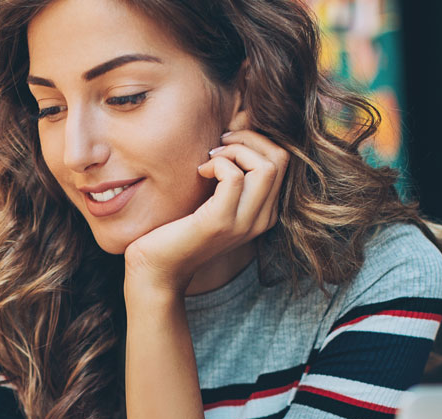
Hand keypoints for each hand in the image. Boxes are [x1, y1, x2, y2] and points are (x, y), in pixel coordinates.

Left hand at [123, 126, 288, 295]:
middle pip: (280, 159)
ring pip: (266, 166)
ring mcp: (243, 223)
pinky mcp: (220, 222)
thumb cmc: (181, 228)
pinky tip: (201, 172)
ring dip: (235, 150)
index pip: (282, 162)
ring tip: (210, 159)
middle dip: (248, 139)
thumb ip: (233, 176)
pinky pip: (235, 177)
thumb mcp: (216, 199)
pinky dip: (218, 164)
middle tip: (218, 146)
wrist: (158, 267)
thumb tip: (238, 129)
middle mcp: (261, 220)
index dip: (255, 141)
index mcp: (264, 213)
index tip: (226, 145)